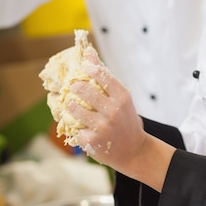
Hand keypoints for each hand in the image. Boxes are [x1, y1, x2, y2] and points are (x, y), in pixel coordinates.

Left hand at [68, 52, 146, 172]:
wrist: (134, 151)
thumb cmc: (125, 120)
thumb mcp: (121, 98)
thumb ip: (105, 78)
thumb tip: (89, 54)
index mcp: (122, 98)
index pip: (102, 75)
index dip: (88, 69)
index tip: (82, 69)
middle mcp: (113, 111)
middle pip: (86, 91)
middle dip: (75, 87)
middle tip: (73, 87)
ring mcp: (102, 127)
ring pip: (76, 109)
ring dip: (70, 106)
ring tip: (71, 104)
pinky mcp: (92, 141)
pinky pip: (76, 129)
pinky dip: (75, 126)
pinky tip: (78, 126)